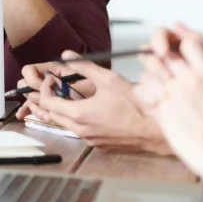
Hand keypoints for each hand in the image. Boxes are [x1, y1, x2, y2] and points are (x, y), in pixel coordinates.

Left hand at [23, 51, 168, 153]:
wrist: (156, 131)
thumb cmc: (135, 104)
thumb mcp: (109, 79)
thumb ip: (84, 66)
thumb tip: (65, 55)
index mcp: (78, 114)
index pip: (46, 101)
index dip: (45, 88)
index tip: (53, 79)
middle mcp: (80, 130)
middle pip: (52, 115)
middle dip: (49, 99)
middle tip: (56, 86)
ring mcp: (90, 140)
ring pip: (66, 124)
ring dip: (63, 110)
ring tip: (70, 96)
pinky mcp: (99, 146)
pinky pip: (81, 132)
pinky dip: (77, 121)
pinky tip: (88, 111)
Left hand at [135, 24, 202, 182]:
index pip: (191, 42)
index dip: (181, 36)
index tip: (174, 30)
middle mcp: (190, 79)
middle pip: (165, 52)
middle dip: (157, 50)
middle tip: (153, 52)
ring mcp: (173, 92)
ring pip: (150, 66)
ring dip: (149, 68)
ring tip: (153, 75)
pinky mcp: (160, 106)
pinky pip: (142, 87)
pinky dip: (143, 88)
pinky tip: (151, 94)